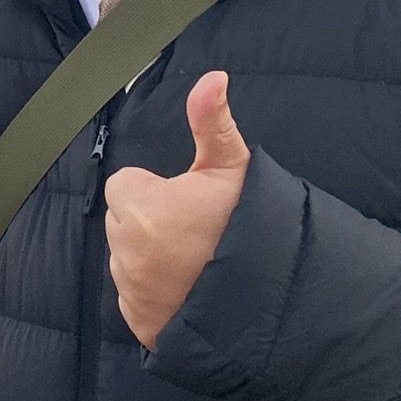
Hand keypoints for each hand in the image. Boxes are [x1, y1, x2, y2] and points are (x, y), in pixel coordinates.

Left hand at [104, 70, 251, 351]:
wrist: (275, 302)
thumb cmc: (252, 228)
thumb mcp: (235, 168)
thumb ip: (212, 121)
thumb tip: (213, 77)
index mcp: (142, 205)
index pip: (125, 184)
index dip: (157, 190)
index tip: (188, 203)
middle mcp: (128, 250)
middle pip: (124, 221)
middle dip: (151, 222)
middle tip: (196, 233)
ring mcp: (132, 290)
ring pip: (128, 260)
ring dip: (150, 258)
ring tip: (198, 263)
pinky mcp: (139, 323)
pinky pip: (134, 298)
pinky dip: (155, 294)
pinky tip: (190, 290)